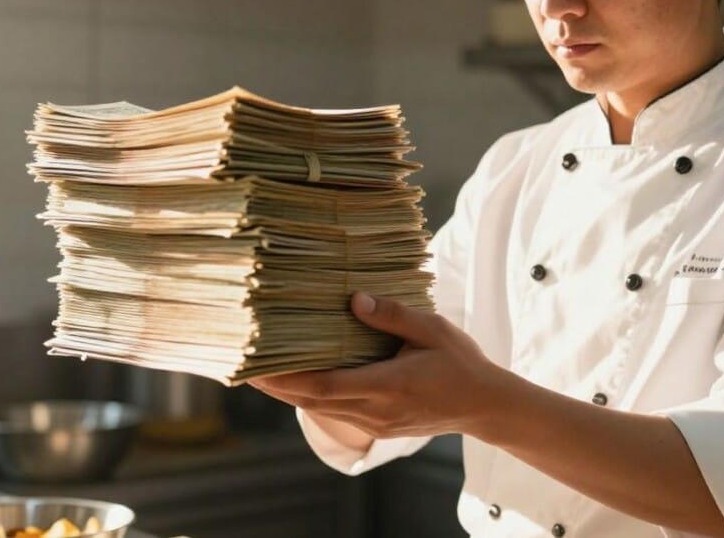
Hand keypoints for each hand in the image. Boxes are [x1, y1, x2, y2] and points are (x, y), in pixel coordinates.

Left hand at [248, 292, 505, 439]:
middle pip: (311, 401)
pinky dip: (309, 396)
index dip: (287, 376)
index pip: (325, 385)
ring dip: (287, 392)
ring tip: (256, 372)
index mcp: (388, 386)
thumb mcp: (433, 329)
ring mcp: (375, 422)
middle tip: (240, 366)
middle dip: (274, 386)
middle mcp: (375, 410)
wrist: (484, 404)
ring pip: (319, 409)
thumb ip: (394, 315)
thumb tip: (356, 300)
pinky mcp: (377, 424)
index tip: (257, 363)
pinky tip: (295, 381)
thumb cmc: (460, 362)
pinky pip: (333, 411)